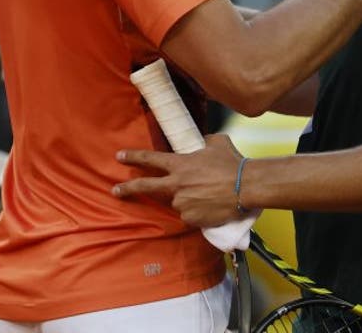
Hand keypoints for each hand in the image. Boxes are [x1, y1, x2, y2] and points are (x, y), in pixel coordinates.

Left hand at [113, 134, 246, 227]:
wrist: (246, 186)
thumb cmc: (232, 162)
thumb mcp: (216, 142)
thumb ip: (203, 142)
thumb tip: (201, 143)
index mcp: (180, 164)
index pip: (150, 159)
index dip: (133, 157)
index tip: (119, 156)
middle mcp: (177, 184)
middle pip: (146, 187)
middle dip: (127, 188)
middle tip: (115, 190)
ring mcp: (182, 203)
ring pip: (177, 202)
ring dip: (186, 198)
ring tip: (207, 194)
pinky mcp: (191, 218)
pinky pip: (189, 215)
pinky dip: (196, 211)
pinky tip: (210, 205)